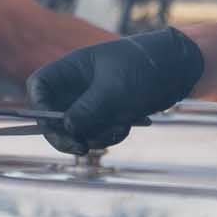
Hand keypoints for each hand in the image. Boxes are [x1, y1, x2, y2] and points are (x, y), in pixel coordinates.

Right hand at [26, 28, 204, 154]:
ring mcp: (91, 100)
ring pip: (77, 129)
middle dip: (66, 134)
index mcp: (72, 68)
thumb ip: (88, 110)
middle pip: (53, 115)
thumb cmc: (144, 69)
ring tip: (119, 126)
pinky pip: (97, 132)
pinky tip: (126, 125)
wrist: (178, 69)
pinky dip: (109, 134)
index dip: (39, 106)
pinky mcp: (106, 113)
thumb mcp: (115, 90)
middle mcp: (77, 85)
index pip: (40, 87)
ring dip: (95, 135)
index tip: (52, 124)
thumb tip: (66, 129)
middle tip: (81, 149)